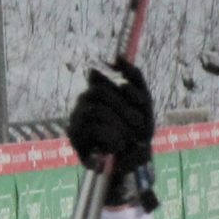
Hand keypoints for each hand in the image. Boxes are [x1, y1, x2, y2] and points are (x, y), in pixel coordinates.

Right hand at [67, 59, 158, 209]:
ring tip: (128, 138)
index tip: (143, 104)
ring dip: (118, 124)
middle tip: (140, 125)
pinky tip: (117, 146)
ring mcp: (77, 117)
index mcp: (100, 91)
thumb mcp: (144, 103)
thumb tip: (116, 55)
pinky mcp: (74, 136)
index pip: (102, 77)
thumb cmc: (139, 132)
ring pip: (94, 108)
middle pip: (99, 92)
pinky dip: (109, 136)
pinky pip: (89, 128)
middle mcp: (84, 101)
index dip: (125, 89)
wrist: (133, 164)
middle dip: (124, 109)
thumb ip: (134, 77)